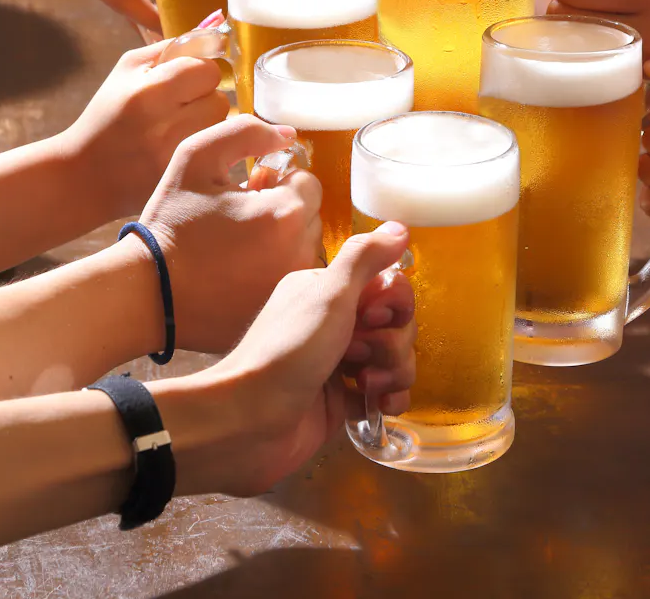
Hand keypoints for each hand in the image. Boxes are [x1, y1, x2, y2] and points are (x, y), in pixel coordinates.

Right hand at [61, 40, 228, 217]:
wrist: (87, 174)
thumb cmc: (108, 114)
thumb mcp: (127, 70)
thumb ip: (172, 47)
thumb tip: (215, 30)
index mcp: (148, 92)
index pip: (206, 70)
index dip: (199, 72)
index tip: (186, 80)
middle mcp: (164, 125)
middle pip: (220, 99)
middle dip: (206, 99)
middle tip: (183, 106)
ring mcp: (176, 156)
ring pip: (223, 126)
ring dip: (208, 123)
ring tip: (181, 127)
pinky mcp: (184, 177)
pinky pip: (217, 152)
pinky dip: (207, 146)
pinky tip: (184, 146)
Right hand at [137, 115, 324, 352]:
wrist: (148, 292)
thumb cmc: (172, 222)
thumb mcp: (197, 157)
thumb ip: (247, 132)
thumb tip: (287, 136)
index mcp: (286, 211)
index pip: (307, 182)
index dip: (276, 181)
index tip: (247, 191)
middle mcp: (300, 251)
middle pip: (310, 214)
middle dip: (282, 209)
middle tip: (240, 217)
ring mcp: (293, 283)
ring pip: (304, 245)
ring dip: (282, 238)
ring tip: (239, 243)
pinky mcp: (282, 306)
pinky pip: (293, 276)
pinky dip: (275, 267)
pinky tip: (241, 269)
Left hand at [162, 225, 415, 497]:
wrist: (249, 421)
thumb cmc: (288, 350)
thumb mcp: (328, 294)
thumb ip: (365, 258)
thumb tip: (400, 227)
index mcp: (329, 292)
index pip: (388, 287)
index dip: (393, 304)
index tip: (371, 318)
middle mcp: (337, 324)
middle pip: (397, 325)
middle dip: (392, 343)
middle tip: (358, 355)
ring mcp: (342, 364)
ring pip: (396, 359)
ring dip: (393, 371)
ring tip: (364, 385)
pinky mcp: (345, 401)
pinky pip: (387, 393)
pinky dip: (389, 398)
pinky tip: (378, 405)